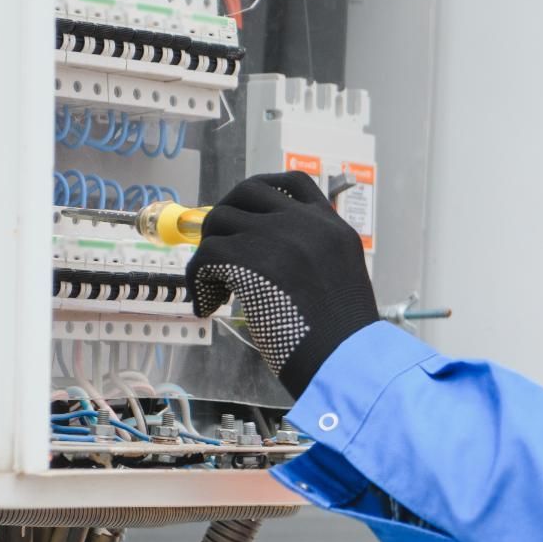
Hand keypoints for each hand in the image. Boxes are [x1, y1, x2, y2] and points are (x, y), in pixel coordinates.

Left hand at [186, 172, 377, 396]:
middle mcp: (304, 223)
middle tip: (219, 247)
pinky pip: (205, 255)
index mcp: (332, 227)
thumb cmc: (343, 337)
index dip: (263, 191)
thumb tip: (265, 257)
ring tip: (215, 287)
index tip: (247, 211)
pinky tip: (208, 304)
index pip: (294, 183)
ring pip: (219, 221)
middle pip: (248, 191)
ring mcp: (275, 236)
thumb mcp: (342, 281)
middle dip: (226, 214)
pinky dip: (198, 279)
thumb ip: (312, 258)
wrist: (344, 358)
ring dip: (209, 252)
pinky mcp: (247, 258)